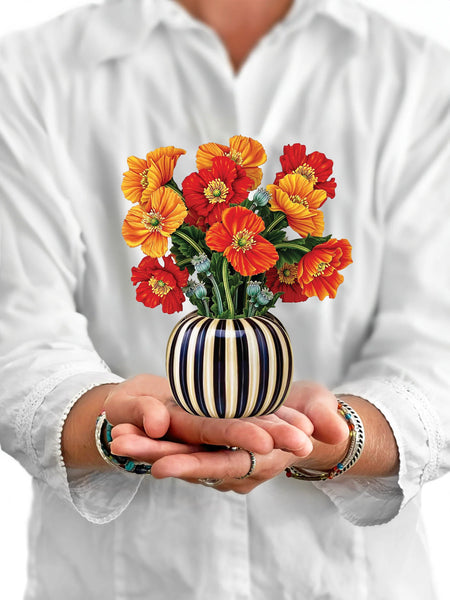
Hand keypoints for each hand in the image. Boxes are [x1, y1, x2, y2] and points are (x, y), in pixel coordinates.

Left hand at [134, 380, 348, 491]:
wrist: (301, 423)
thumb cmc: (312, 413)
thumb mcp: (321, 407)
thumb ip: (323, 415)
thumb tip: (331, 428)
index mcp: (261, 458)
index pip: (226, 464)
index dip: (196, 466)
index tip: (162, 466)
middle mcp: (235, 464)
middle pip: (193, 462)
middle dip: (156, 455)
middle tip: (120, 444)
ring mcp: (220, 453)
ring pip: (181, 454)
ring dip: (148, 446)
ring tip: (116, 434)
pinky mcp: (209, 442)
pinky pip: (180, 442)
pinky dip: (155, 436)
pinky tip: (129, 425)